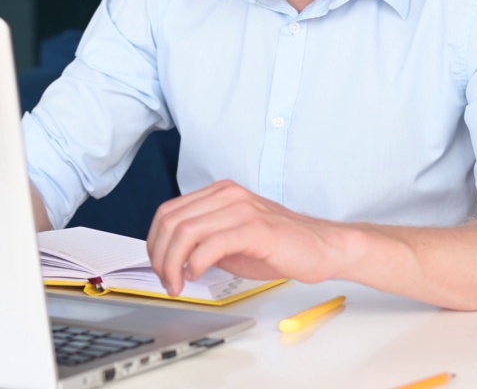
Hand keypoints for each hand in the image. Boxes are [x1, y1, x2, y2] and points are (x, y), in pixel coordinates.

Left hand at [145, 180, 349, 295]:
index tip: (158, 267)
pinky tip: (197, 276)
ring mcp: (241, 209)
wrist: (322, 248)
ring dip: (173, 264)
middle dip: (159, 256)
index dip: (154, 242)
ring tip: (178, 284)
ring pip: (186, 231)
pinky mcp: (255, 228)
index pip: (168, 212)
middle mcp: (227, 195)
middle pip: (171, 221)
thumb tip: (171, 258)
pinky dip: (195, 263)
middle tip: (166, 281)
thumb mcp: (231, 239)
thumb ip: (202, 241)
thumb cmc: (279, 246)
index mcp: (219, 194)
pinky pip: (210, 244)